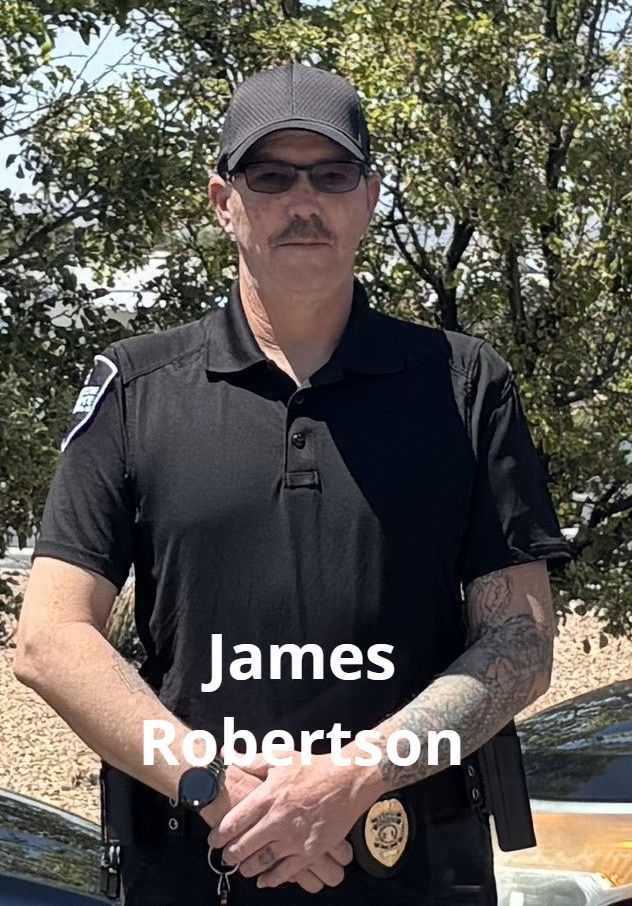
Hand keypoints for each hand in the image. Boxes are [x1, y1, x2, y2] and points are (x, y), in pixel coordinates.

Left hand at [209, 751, 377, 888]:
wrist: (347, 780)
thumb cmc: (313, 767)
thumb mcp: (280, 758)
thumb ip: (250, 759)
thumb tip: (225, 754)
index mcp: (268, 795)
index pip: (235, 821)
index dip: (219, 834)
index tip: (213, 840)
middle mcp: (278, 818)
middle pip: (244, 845)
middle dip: (230, 854)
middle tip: (225, 856)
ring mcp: (294, 837)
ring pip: (261, 861)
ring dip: (247, 867)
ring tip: (241, 867)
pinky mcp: (310, 850)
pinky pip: (285, 871)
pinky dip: (271, 879)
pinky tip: (263, 879)